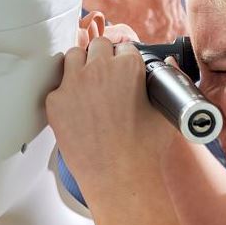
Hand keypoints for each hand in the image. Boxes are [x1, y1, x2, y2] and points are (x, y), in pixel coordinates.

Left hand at [46, 38, 173, 193]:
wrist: (119, 179)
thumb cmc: (145, 150)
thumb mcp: (166, 110)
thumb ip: (170, 79)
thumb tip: (170, 61)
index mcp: (128, 67)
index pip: (125, 47)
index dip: (126, 61)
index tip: (125, 74)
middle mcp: (99, 69)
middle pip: (98, 45)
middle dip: (104, 58)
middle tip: (108, 79)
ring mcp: (73, 84)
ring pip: (74, 55)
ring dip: (82, 66)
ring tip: (90, 87)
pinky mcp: (55, 102)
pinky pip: (58, 86)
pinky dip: (67, 93)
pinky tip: (78, 109)